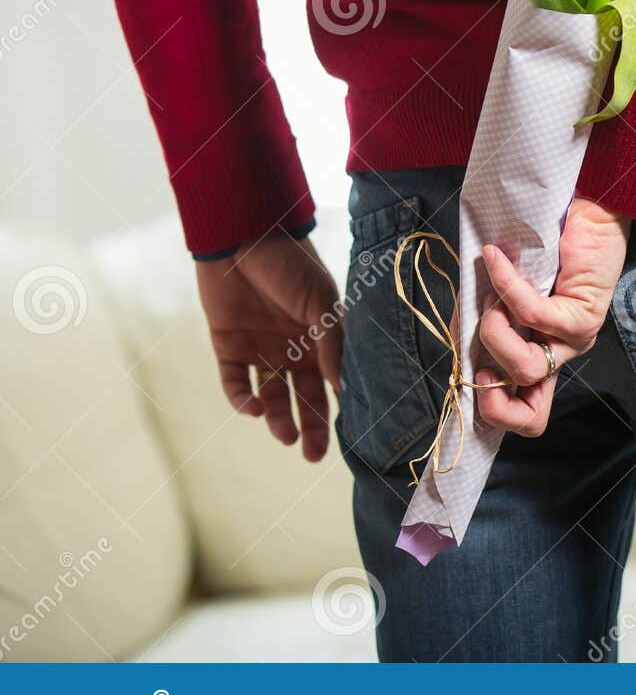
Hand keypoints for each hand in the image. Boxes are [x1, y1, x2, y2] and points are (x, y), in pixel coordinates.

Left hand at [194, 233, 341, 461]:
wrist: (243, 237)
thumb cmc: (291, 265)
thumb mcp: (320, 303)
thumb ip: (331, 345)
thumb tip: (342, 388)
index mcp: (320, 339)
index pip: (332, 383)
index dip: (340, 408)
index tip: (349, 436)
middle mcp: (292, 349)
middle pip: (303, 398)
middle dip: (311, 427)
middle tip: (314, 456)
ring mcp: (260, 350)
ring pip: (271, 396)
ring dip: (278, 420)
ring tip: (285, 437)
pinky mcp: (227, 348)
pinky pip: (235, 384)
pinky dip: (243, 401)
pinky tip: (254, 408)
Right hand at [475, 197, 629, 436]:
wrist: (584, 212)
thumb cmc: (541, 251)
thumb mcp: (500, 297)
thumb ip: (485, 323)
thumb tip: (461, 347)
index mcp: (543, 358)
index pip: (530, 416)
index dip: (497, 413)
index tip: (475, 376)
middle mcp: (562, 356)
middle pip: (526, 410)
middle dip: (486, 378)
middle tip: (483, 331)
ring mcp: (576, 341)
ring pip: (525, 366)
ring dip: (494, 330)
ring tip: (493, 295)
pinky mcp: (583, 316)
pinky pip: (530, 314)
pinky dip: (504, 286)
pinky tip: (497, 259)